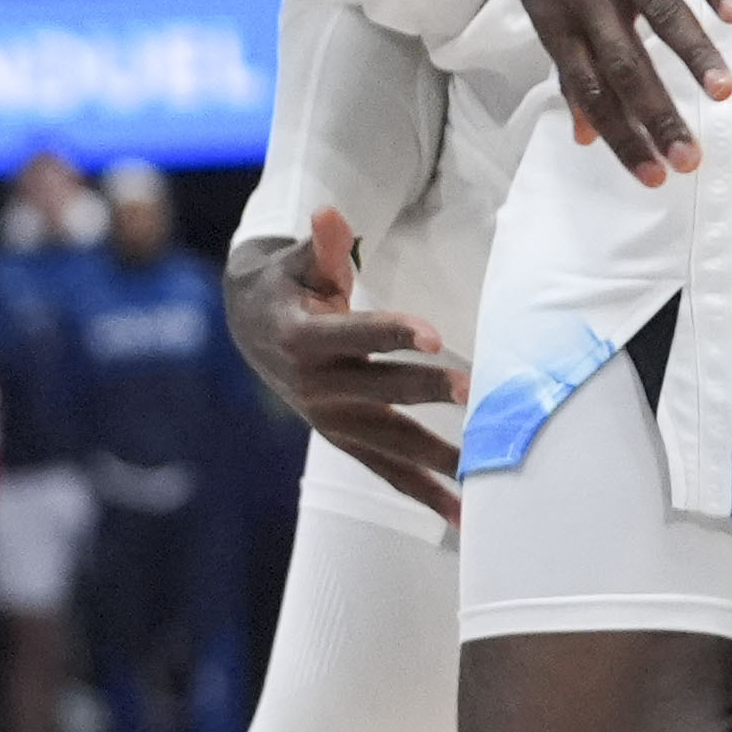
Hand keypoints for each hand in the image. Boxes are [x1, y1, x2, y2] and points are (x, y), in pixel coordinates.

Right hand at [230, 211, 465, 525]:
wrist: (250, 330)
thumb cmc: (286, 287)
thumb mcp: (296, 264)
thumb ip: (320, 248)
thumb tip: (330, 216)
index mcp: (303, 338)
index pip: (354, 335)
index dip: (391, 332)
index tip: (432, 335)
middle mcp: (315, 386)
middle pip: (379, 390)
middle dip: (426, 391)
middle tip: (474, 391)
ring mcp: (330, 419)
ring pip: (389, 441)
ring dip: (437, 458)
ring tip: (481, 473)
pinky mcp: (343, 439)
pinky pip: (386, 471)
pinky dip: (424, 494)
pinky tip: (463, 515)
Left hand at [500, 0, 731, 182]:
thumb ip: (570, 66)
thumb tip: (584, 134)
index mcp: (555, 17)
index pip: (591, 91)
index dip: (621, 136)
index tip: (655, 177)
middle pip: (625, 65)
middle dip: (659, 116)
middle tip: (691, 159)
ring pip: (658, 12)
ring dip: (693, 55)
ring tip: (726, 93)